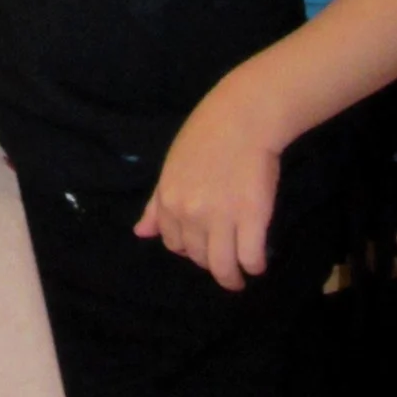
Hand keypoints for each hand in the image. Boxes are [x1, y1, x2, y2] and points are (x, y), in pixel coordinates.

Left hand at [136, 78, 287, 290]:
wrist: (242, 118)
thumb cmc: (206, 136)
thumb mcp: (172, 168)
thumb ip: (156, 205)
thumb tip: (140, 233)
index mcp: (168, 200)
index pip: (173, 243)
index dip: (188, 248)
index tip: (202, 245)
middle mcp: (190, 213)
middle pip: (198, 257)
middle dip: (209, 262)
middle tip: (223, 258)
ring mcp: (221, 217)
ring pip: (222, 267)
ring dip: (231, 277)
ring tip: (239, 274)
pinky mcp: (252, 218)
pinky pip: (250, 258)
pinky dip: (254, 266)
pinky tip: (256, 262)